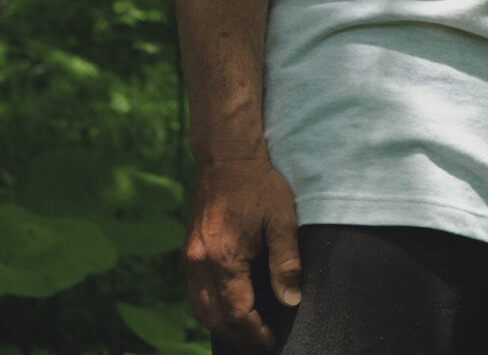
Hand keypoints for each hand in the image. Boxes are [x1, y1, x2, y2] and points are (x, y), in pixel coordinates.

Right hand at [184, 156, 301, 349]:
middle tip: (262, 339)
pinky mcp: (189, 250)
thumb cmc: (259, 185)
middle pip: (215, 317)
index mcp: (224, 259)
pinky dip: (210, 307)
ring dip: (222, 324)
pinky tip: (227, 305)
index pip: (238, 313)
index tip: (272, 338)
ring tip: (246, 329)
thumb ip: (287, 262)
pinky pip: (194, 292)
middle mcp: (200, 263)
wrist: (228, 158)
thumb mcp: (283, 220)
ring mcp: (191, 258)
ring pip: (200, 308)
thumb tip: (291, 300)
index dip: (256, 331)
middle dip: (239, 334)